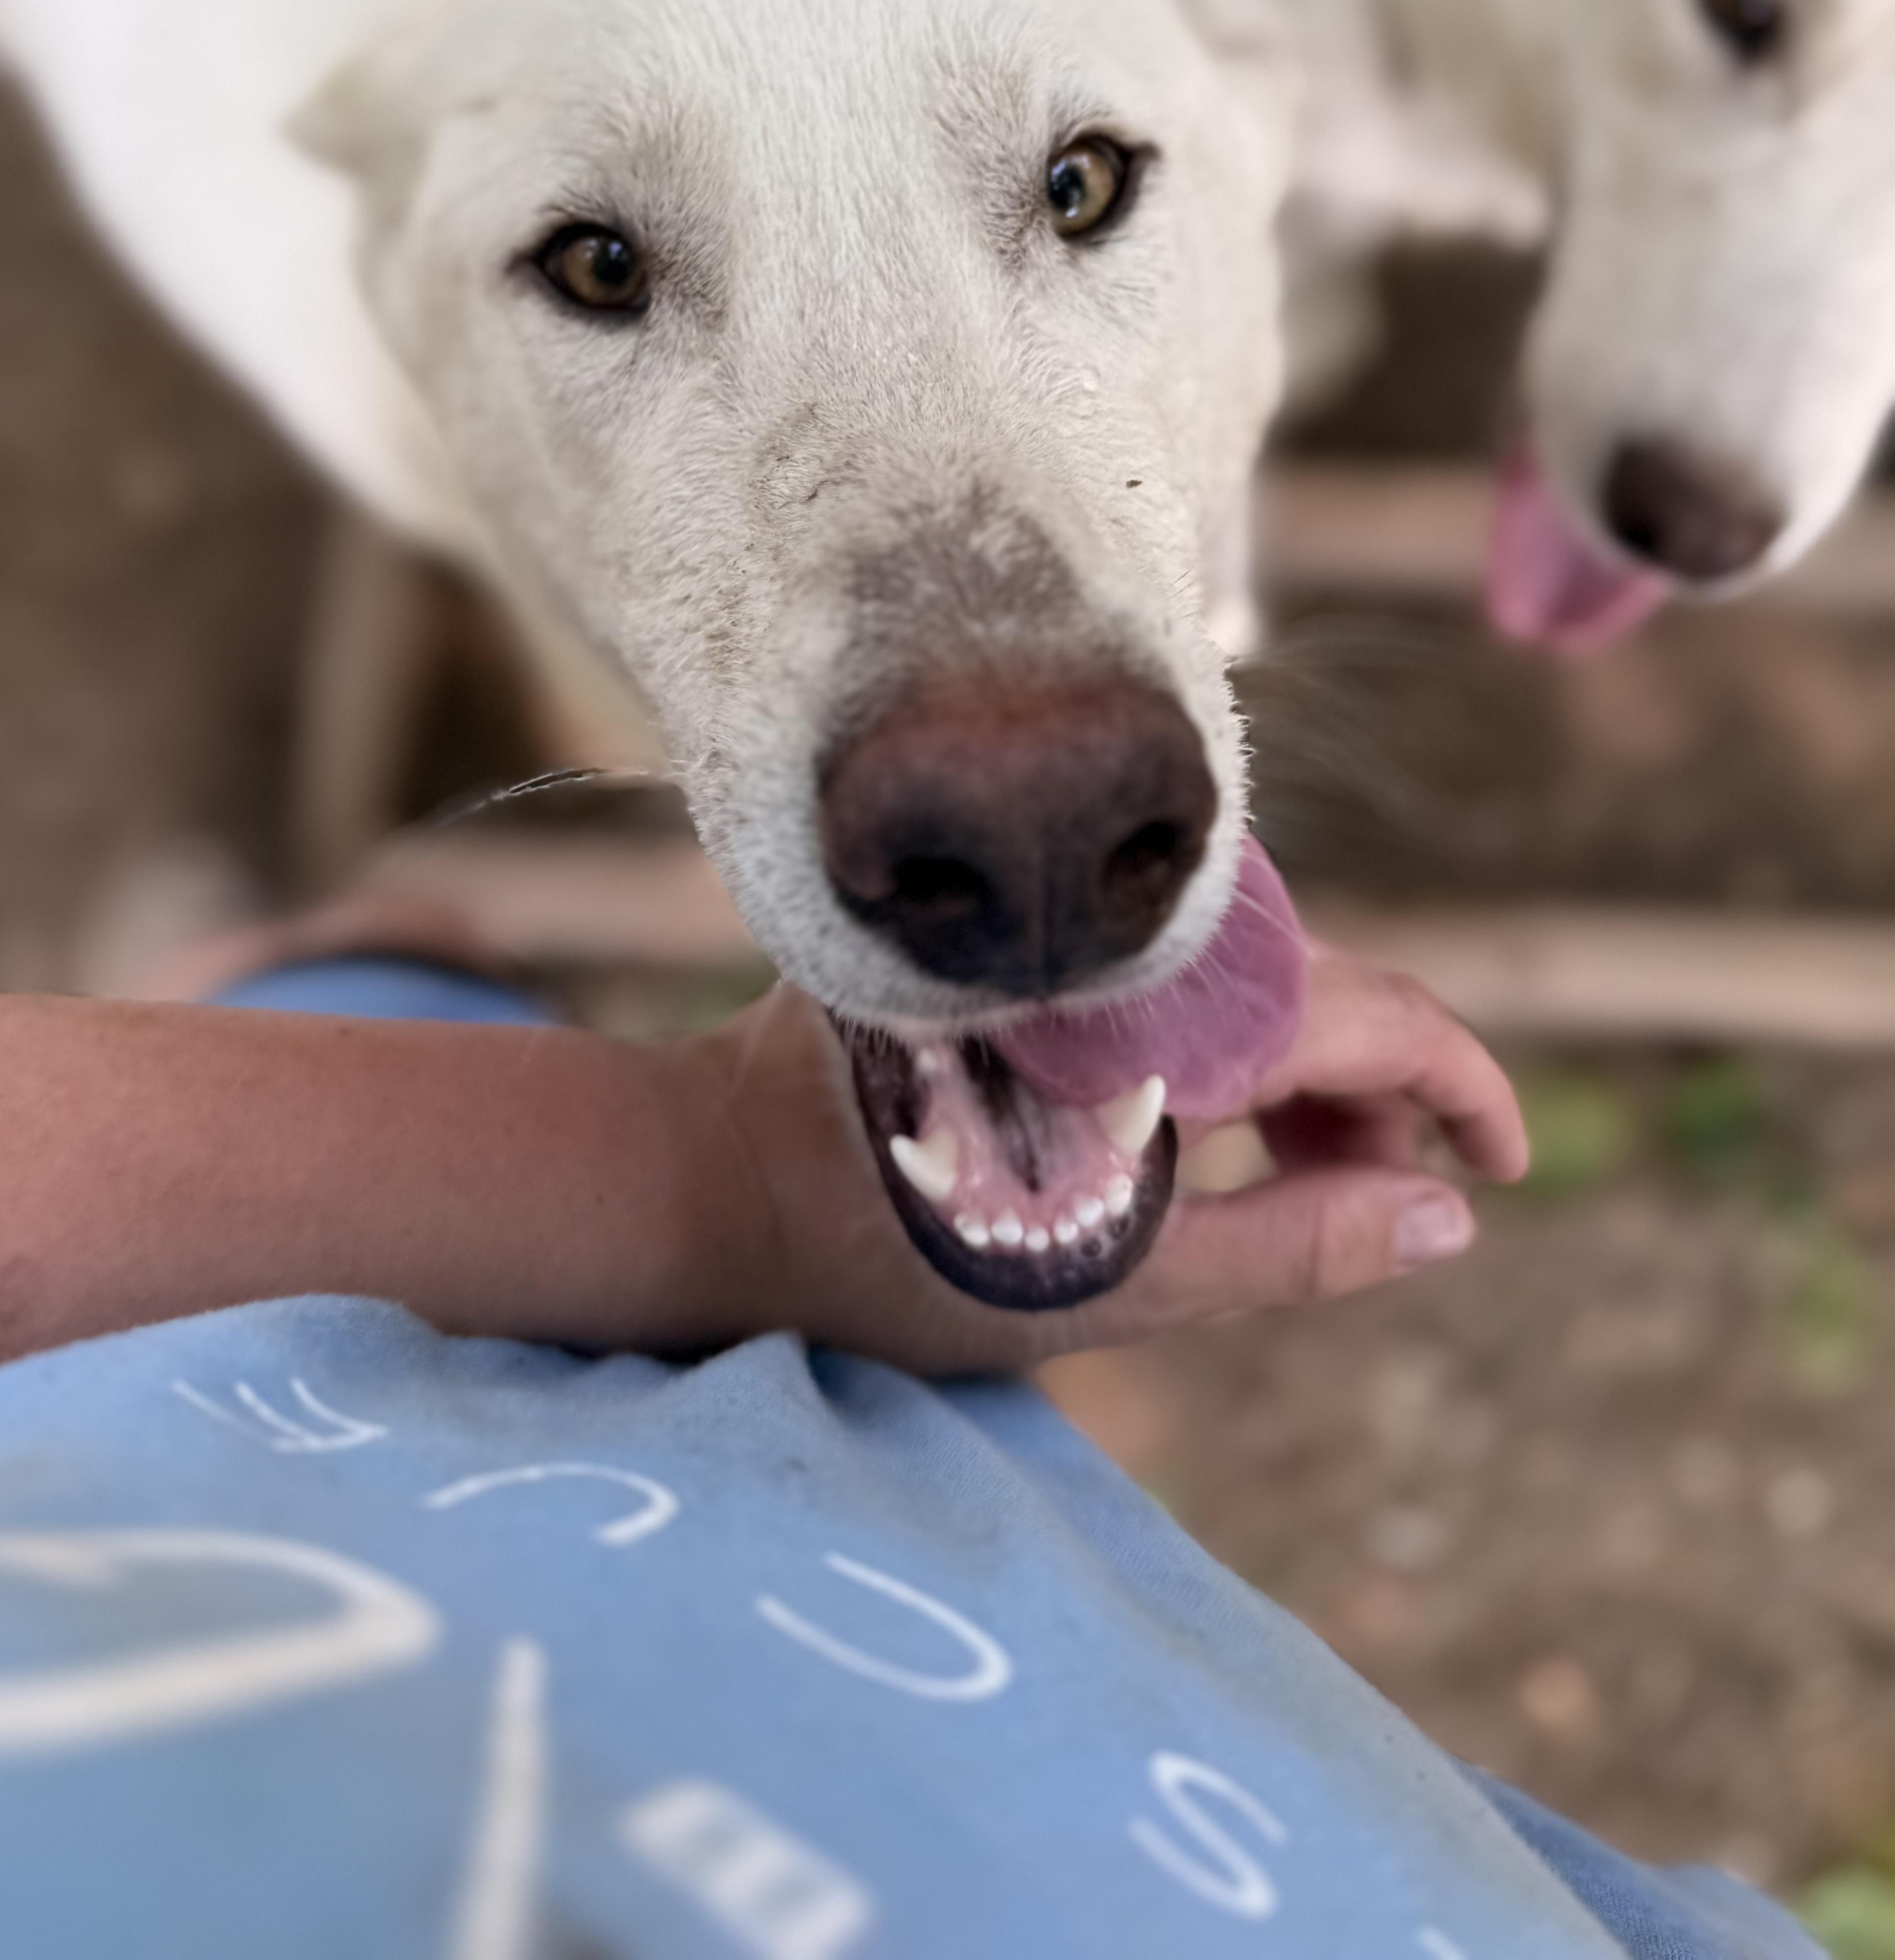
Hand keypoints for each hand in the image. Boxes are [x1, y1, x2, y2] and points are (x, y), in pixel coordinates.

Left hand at [684, 942, 1526, 1377]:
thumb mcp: (1122, 1286)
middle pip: (1326, 991)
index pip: (1378, 1011)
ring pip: (1252, 984)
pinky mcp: (1039, 950)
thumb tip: (1449, 1217)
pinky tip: (1218, 1135)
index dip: (1465, 1084)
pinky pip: (1176, 980)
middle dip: (1386, 1101)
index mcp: (1166, 1017)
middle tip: (1387, 1210)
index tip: (1503, 1167)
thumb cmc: (905, 1252)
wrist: (724, 1175)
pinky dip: (1230, 1054)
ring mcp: (1082, 941)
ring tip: (1310, 1190)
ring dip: (1311, 1078)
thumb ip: (1297, 1248)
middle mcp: (1131, 948)